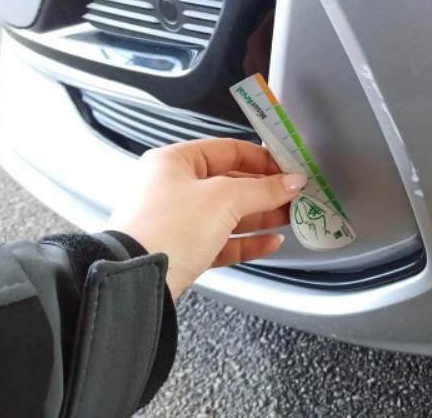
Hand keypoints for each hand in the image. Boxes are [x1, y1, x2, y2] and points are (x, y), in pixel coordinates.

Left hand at [108, 138, 305, 298]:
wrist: (137, 280)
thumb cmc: (167, 230)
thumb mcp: (223, 199)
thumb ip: (263, 189)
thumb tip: (291, 182)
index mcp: (174, 162)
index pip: (228, 150)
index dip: (262, 158)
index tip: (288, 168)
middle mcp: (172, 188)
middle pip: (230, 183)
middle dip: (265, 190)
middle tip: (294, 194)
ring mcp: (177, 221)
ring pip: (228, 214)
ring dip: (261, 216)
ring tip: (290, 216)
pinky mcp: (183, 251)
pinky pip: (222, 241)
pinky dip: (247, 241)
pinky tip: (270, 242)